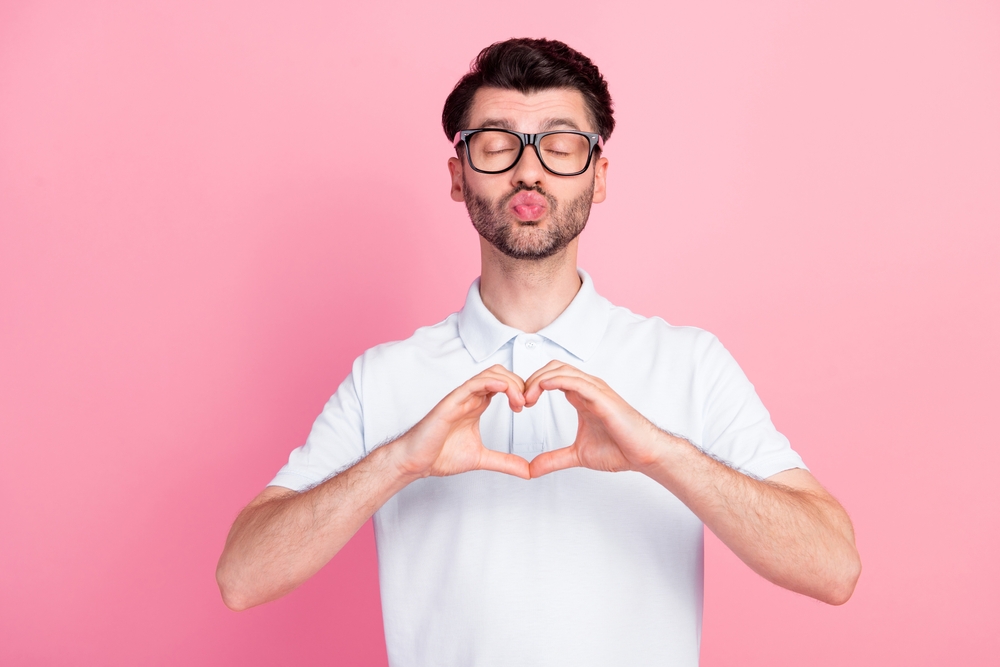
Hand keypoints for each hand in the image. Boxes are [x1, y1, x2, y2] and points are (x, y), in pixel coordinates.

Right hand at [392, 365, 530, 479]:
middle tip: (526, 403)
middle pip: (500, 374)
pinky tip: (504, 390)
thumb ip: (505, 462)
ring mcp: (460, 398)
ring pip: (489, 375)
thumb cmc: (440, 455)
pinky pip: (473, 384)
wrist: (416, 462)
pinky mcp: (451, 403)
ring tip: (518, 401)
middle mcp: (470, 398)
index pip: (503, 384)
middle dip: (519, 383)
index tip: (527, 406)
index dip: (519, 390)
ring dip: (509, 383)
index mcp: (477, 405)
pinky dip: (491, 382)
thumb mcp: (482, 458)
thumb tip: (527, 472)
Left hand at [524, 361, 667, 477]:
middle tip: (520, 400)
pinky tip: (544, 387)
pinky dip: (558, 380)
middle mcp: (588, 389)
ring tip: (527, 397)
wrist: (644, 454)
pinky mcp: (602, 397)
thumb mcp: (577, 455)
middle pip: (553, 369)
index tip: (521, 404)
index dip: (533, 386)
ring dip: (540, 380)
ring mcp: (596, 390)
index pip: (552, 378)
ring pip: (562, 371)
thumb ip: (554, 459)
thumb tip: (532, 469)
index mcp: (581, 397)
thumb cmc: (620, 449)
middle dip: (532, 380)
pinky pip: (577, 381)